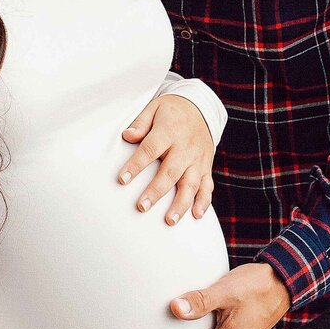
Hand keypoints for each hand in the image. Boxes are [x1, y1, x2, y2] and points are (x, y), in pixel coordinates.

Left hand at [118, 94, 214, 225]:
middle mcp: (185, 147)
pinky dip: (204, 201)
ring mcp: (197, 159)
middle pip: (170, 171)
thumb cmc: (171, 111)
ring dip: (181, 203)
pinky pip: (207, 186)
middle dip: (156, 191)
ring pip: (191, 184)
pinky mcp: (206, 167)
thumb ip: (141, 122)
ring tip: (170, 220)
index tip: (122, 179)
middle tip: (142, 207)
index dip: (136, 165)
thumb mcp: (154, 107)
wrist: (200, 107)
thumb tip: (127, 136)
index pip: (150, 149)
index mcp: (169, 131)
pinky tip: (196, 216)